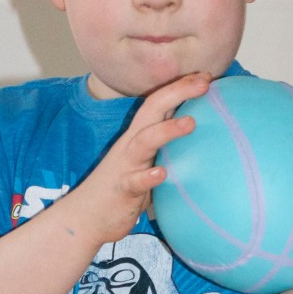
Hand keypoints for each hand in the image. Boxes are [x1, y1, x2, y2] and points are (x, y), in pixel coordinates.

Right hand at [72, 72, 211, 246]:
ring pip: (144, 141)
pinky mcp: (121, 190)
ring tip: (190, 123)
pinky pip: (135, 182)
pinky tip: (162, 174)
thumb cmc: (121, 190)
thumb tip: (196, 140)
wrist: (85, 217)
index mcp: (138, 136)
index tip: (207, 75)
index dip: (181, 87)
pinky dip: (148, 177)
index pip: (159, 103)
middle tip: (205, 82)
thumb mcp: (145, 163)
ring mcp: (125, 166)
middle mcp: (130, 145)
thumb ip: (164, 150)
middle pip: (152, 110)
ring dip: (166, 131)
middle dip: (177, 93)